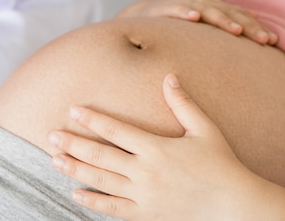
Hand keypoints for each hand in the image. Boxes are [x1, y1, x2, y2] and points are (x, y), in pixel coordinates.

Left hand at [48, 74, 256, 220]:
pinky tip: (76, 194)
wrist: (234, 206)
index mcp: (157, 148)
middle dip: (73, 144)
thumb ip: (184, 104)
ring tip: (54, 160)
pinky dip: (93, 202)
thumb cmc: (222, 164)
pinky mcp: (146, 215)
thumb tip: (169, 76)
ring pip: (101, 181)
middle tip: (50, 135)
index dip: (92, 119)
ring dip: (75, 169)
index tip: (73, 109)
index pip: (116, 130)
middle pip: (100, 155)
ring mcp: (144, 196)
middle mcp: (145, 172)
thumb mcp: (205, 130)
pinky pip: (114, 208)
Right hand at [117, 0, 277, 44]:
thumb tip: (255, 20)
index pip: (241, 17)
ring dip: (222, 20)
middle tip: (264, 40)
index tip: (274, 42)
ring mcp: (186, 4)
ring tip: (236, 30)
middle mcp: (204, 3)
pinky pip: (177, 10)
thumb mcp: (207, 19)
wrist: (147, 12)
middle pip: (230, 14)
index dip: (257, 28)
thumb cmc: (182, 20)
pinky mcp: (166, 8)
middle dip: (248, 27)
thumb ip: (228, 20)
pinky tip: (193, 19)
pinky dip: (186, 13)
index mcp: (216, 7)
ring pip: (208, 11)